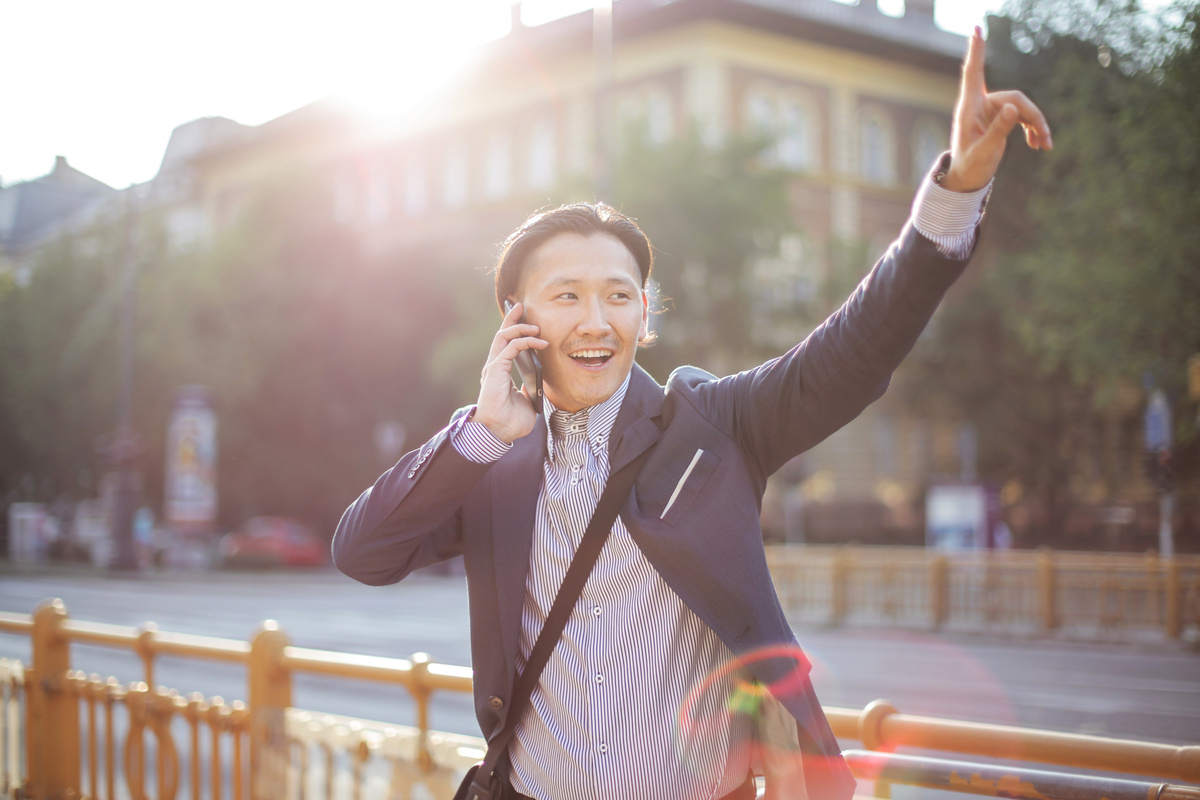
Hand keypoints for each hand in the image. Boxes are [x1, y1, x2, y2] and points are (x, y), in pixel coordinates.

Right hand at [474, 302, 547, 443]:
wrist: (499, 433)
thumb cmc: (510, 422)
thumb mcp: (525, 402)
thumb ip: (526, 391)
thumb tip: (532, 386)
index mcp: (500, 373)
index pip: (505, 345)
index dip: (512, 329)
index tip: (522, 317)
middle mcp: (495, 367)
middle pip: (502, 334)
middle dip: (511, 318)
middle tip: (521, 305)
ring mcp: (494, 367)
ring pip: (504, 337)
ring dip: (520, 327)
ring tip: (535, 327)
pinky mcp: (496, 370)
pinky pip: (511, 347)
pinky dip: (525, 341)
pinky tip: (539, 342)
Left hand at [942, 26, 1052, 192]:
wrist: (968, 179)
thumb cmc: (970, 166)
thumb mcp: (984, 152)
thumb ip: (998, 130)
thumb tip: (1013, 108)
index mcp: (970, 108)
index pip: (974, 73)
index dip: (977, 51)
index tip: (976, 28)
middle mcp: (980, 104)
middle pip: (1015, 98)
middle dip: (1033, 117)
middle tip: (1044, 139)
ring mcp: (991, 110)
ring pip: (1022, 107)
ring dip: (1036, 125)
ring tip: (1046, 144)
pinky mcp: (1000, 118)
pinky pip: (1022, 116)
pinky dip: (1033, 129)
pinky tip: (1040, 145)